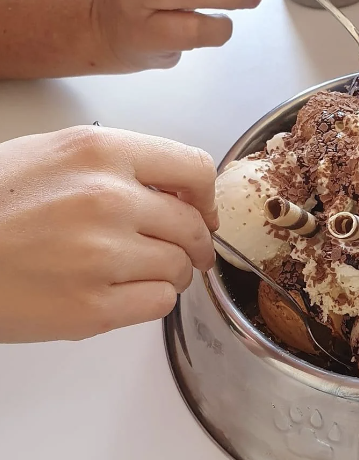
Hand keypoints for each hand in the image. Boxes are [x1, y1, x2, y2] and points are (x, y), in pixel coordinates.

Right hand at [0, 126, 217, 341]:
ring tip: (137, 272)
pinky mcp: (94, 307)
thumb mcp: (51, 156)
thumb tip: (173, 190)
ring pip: (179, 269)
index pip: (194, 168)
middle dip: (194, 244)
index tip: (202, 211)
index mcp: (100, 152)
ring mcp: (102, 255)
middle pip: (192, 227)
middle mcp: (108, 199)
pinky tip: (121, 292)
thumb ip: (116, 165)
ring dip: (170, 274)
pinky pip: (159, 304)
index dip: (206, 197)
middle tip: (183, 253)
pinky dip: (151, 301)